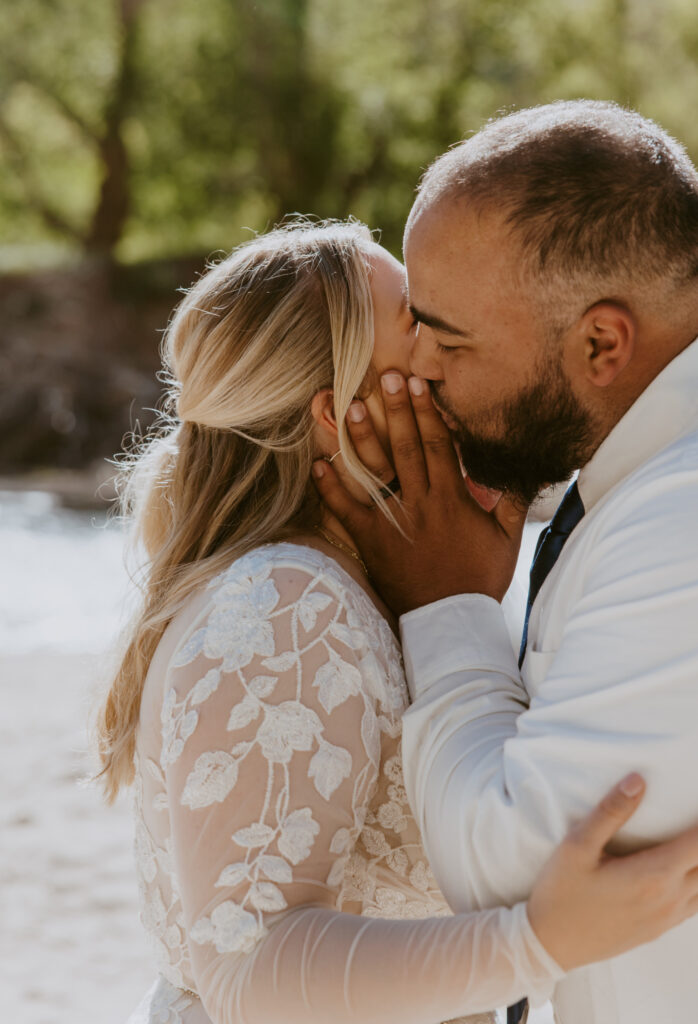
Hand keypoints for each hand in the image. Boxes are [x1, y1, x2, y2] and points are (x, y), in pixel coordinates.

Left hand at [312, 372, 527, 614]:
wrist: (451, 621)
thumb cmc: (480, 579)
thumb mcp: (507, 539)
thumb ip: (512, 500)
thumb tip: (526, 468)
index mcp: (452, 499)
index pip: (440, 445)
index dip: (428, 412)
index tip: (419, 384)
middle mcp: (421, 504)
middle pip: (407, 448)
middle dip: (396, 410)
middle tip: (386, 378)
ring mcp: (394, 522)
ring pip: (377, 473)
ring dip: (363, 439)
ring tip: (351, 409)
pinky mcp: (372, 542)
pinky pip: (347, 511)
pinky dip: (331, 489)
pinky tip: (319, 465)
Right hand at [528, 774, 697, 970]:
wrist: (550, 944)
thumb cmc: (560, 893)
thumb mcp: (577, 846)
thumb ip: (610, 813)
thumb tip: (638, 781)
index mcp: (652, 875)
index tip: (695, 801)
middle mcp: (668, 898)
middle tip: (691, 820)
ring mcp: (666, 918)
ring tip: (689, 844)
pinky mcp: (659, 930)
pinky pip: (694, 905)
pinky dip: (697, 884)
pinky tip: (684, 872)